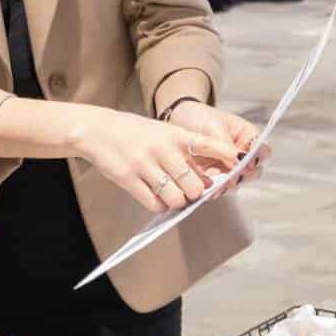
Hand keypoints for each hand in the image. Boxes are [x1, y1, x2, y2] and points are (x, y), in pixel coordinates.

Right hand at [71, 105, 239, 213]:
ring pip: (177, 198)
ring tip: (171, 194)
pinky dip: (159, 205)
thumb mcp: (164, 133)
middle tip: (189, 190)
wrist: (97, 129)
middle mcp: (163, 148)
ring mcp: (144, 164)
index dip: (229, 158)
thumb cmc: (137, 133)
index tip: (239, 166)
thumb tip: (209, 182)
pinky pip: (154, 204)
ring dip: (178, 202)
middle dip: (196, 194)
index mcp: (175, 134)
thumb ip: (186, 153)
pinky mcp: (127, 179)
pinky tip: (155, 196)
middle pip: (196, 186)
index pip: (211, 146)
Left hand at [165, 100, 267, 189]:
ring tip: (215, 185)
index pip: (263, 151)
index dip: (257, 159)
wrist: (178, 121)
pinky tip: (208, 190)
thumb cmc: (199, 118)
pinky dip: (215, 189)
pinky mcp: (216, 177)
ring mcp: (230, 167)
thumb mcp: (213, 127)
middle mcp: (242, 154)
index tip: (245, 163)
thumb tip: (241, 164)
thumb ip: (227, 147)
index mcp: (248, 137)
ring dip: (227, 185)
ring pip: (237, 183)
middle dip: (242, 175)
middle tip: (230, 177)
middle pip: (254, 172)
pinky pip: (220, 188)